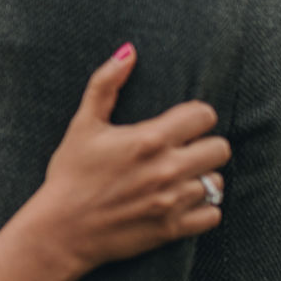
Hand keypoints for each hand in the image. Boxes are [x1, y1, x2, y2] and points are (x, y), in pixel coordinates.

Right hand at [37, 43, 229, 274]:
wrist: (61, 229)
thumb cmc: (69, 174)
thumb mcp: (82, 124)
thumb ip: (106, 83)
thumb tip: (128, 51)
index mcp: (149, 139)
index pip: (204, 115)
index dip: (194, 116)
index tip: (180, 123)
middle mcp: (168, 169)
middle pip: (220, 148)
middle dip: (203, 145)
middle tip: (182, 150)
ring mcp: (173, 201)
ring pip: (217, 181)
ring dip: (201, 177)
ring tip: (180, 176)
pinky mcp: (173, 229)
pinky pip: (213, 214)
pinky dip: (203, 208)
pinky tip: (181, 200)